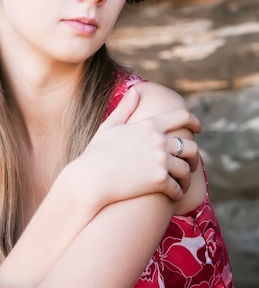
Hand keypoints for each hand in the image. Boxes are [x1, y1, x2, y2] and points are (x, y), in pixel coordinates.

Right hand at [74, 87, 199, 207]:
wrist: (89, 180)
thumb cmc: (95, 155)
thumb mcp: (109, 127)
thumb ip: (125, 109)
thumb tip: (136, 91)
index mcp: (149, 125)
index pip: (182, 116)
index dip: (194, 121)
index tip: (198, 128)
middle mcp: (159, 140)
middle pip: (191, 146)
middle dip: (193, 157)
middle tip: (190, 165)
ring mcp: (161, 160)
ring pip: (186, 169)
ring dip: (186, 178)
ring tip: (181, 184)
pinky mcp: (160, 180)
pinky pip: (178, 188)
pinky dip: (177, 193)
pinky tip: (173, 196)